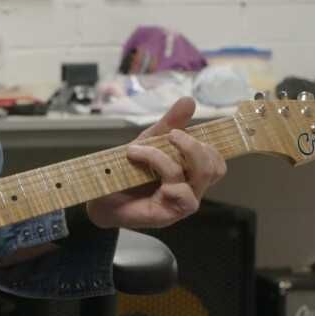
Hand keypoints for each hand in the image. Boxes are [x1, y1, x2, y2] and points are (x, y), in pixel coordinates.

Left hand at [86, 97, 226, 228]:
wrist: (98, 197)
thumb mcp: (147, 142)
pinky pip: (181, 192)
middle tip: (168, 136)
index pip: (215, 159)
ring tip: (139, 150)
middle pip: (214, 166)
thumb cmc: (125, 172)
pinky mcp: (169, 214)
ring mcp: (181, 203)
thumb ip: (169, 124)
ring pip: (199, 175)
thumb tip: (189, 100)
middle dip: (192, 146)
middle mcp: (191, 189)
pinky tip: (140, 170)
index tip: (177, 132)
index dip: (208, 144)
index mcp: (189, 173)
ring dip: (168, 156)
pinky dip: (163, 171)